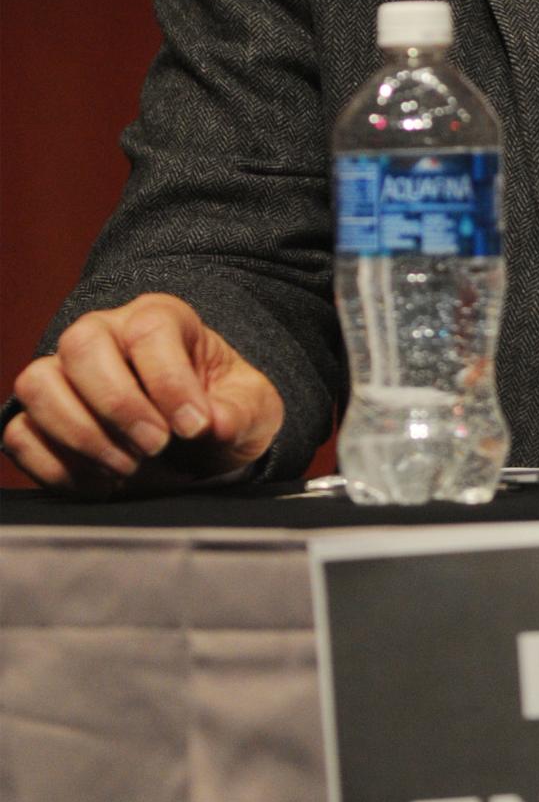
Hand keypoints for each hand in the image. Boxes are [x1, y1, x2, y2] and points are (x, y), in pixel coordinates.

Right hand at [3, 293, 284, 491]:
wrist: (195, 443)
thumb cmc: (221, 411)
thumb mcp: (252, 409)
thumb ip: (241, 412)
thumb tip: (215, 424)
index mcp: (160, 319)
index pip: (149, 330)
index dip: (169, 382)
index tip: (194, 427)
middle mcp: (104, 334)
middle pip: (82, 345)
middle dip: (118, 405)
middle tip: (156, 447)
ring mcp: (64, 374)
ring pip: (38, 384)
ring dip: (81, 435)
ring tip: (127, 469)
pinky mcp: (39, 420)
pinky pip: (19, 435)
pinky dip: (56, 466)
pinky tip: (101, 483)